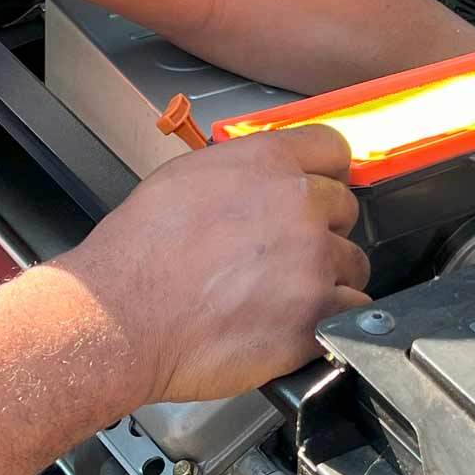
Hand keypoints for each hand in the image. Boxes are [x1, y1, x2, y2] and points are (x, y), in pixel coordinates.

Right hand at [60, 126, 370, 402]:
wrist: (121, 317)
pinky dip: (328, 321)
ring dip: (327, 280)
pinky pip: (351, 310)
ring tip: (280, 298)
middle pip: (347, 209)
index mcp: (266, 162)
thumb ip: (241, 174)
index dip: (328, 175)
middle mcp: (298, 203)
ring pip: (353, 264)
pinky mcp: (316, 313)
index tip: (320, 194)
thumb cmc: (136, 256)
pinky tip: (290, 325)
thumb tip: (262, 184)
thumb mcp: (184, 179)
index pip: (334, 148)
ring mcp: (313, 259)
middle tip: (284, 258)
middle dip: (322, 232)